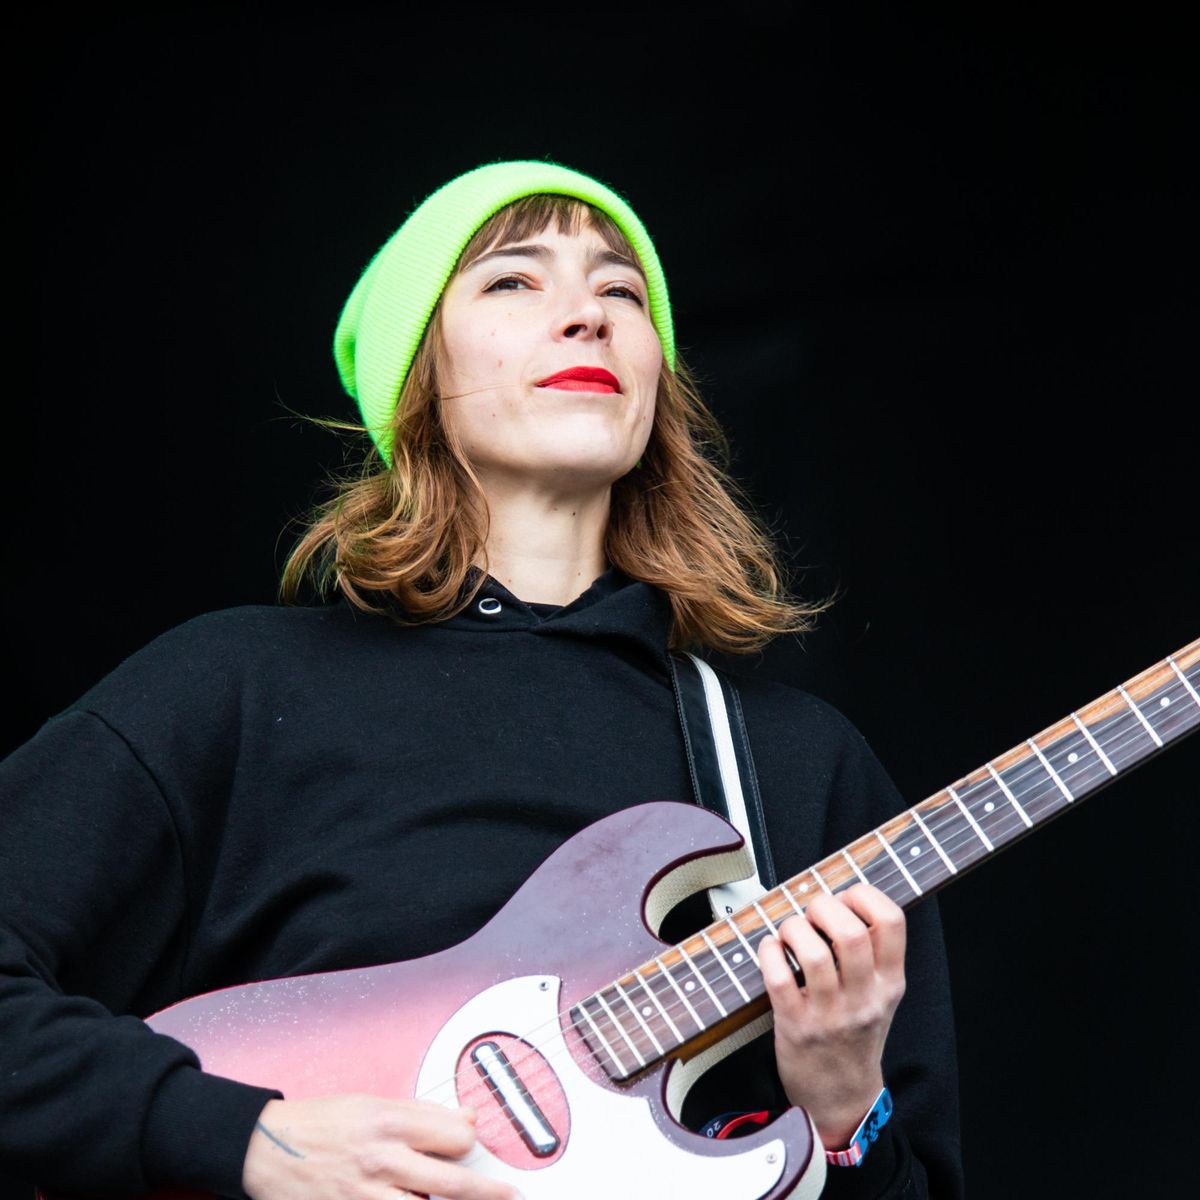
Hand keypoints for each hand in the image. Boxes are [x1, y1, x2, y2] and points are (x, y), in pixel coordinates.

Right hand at [242, 1094, 519, 1199]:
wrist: (267, 1150)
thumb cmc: (321, 1124)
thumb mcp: (373, 1103)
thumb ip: (422, 1114)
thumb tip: (466, 1123)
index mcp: (390, 1122)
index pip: (457, 1137)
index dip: (470, 1143)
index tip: (476, 1148)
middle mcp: (383, 1161)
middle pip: (453, 1183)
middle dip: (488, 1191)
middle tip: (509, 1194)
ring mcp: (366, 1196)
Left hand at [758, 883, 905, 1148]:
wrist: (841, 1096)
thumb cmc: (855, 1034)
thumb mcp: (880, 995)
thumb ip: (871, 954)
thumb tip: (840, 897)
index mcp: (890, 983)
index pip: (892, 922)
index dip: (864, 895)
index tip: (845, 897)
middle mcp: (865, 997)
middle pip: (850, 933)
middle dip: (823, 906)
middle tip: (811, 912)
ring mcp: (830, 1014)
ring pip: (813, 953)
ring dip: (793, 929)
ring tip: (789, 933)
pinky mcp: (796, 1026)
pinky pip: (778, 977)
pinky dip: (768, 952)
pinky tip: (771, 950)